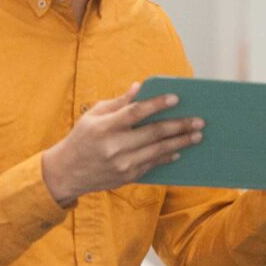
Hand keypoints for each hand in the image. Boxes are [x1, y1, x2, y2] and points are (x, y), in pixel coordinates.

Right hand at [41, 82, 203, 206]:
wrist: (65, 173)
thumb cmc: (81, 137)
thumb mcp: (94, 115)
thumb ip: (118, 103)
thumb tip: (140, 88)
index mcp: (104, 127)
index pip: (135, 112)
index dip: (157, 104)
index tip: (176, 98)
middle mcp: (114, 146)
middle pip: (153, 133)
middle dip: (178, 126)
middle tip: (199, 120)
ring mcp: (121, 164)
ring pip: (157, 151)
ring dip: (180, 143)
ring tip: (197, 135)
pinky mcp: (126, 177)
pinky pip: (152, 165)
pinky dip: (166, 157)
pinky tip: (179, 151)